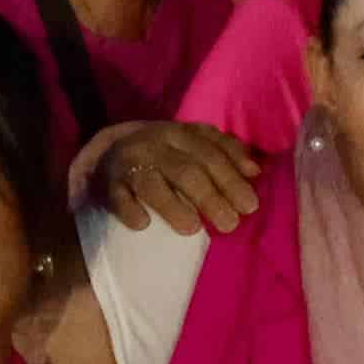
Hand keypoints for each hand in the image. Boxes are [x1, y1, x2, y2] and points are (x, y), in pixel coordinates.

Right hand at [77, 121, 263, 234]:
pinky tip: (143, 224)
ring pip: (153, 184)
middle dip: (211, 197)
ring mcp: (129, 163)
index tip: (250, 206)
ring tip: (193, 229)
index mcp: (181, 134)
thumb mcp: (193, 145)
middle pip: (187, 171)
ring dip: (173, 207)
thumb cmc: (165, 153)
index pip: (211, 154)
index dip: (232, 179)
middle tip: (230, 224)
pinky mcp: (107, 184)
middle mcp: (155, 144)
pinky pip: (117, 197)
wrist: (111, 150)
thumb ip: (225, 153)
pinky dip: (129, 210)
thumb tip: (255, 171)